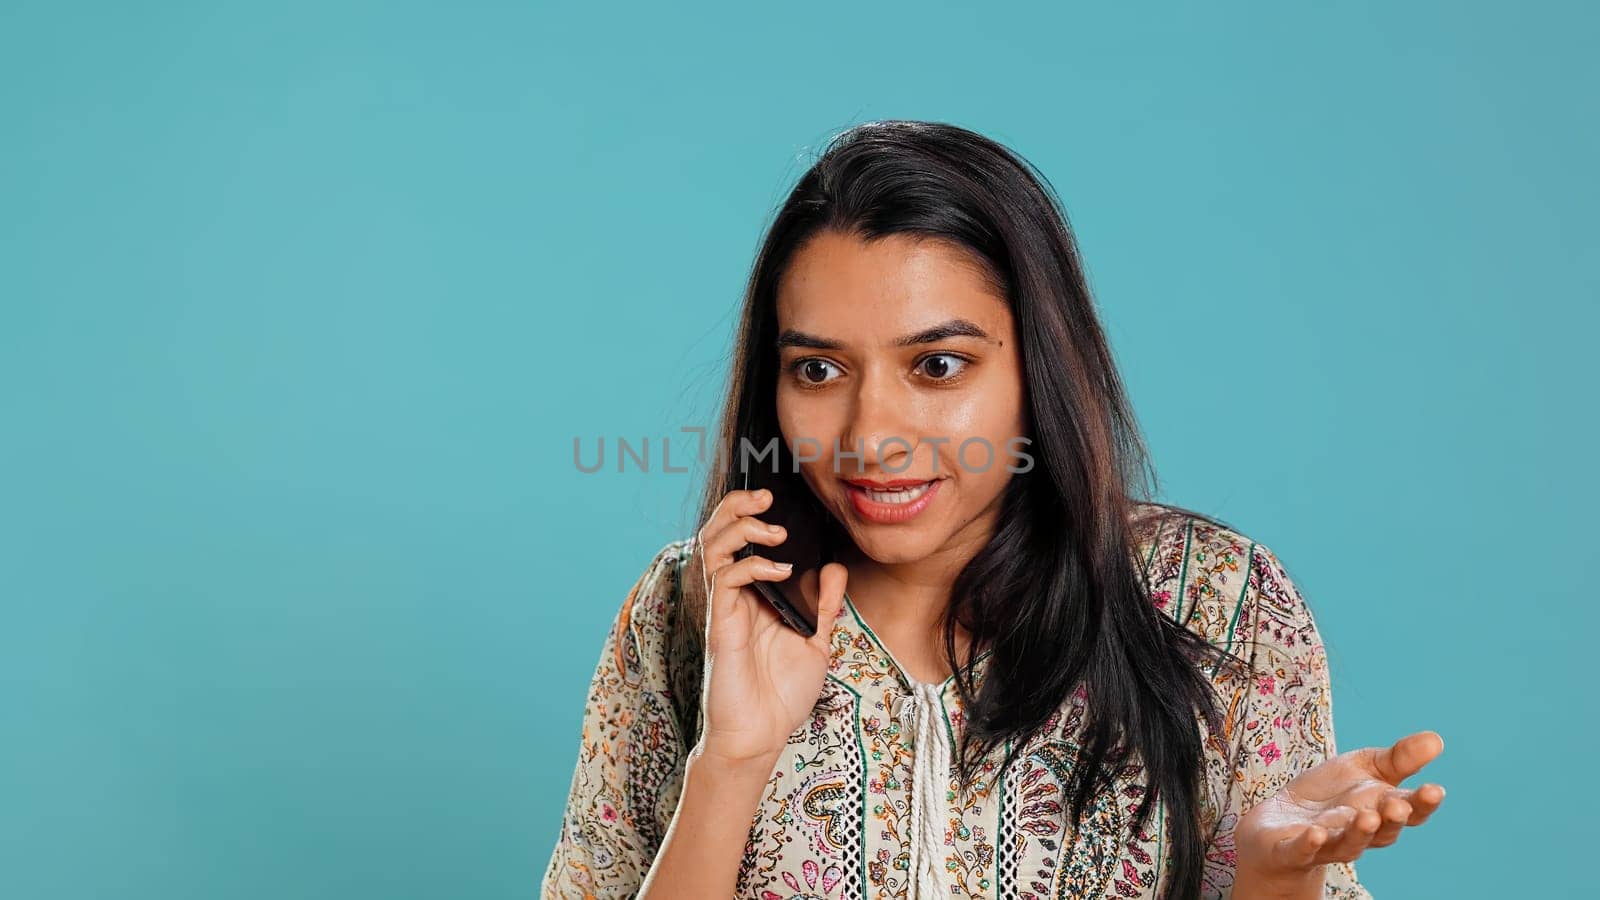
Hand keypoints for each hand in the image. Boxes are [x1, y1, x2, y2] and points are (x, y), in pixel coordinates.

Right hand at [685, 486, 847, 764]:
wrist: (762, 736)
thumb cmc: (781, 695)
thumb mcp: (816, 643)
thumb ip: (824, 605)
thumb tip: (834, 568)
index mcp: (753, 595)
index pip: (740, 538)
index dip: (750, 511)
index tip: (779, 496)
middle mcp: (734, 595)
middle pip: (718, 533)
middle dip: (737, 505)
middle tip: (765, 496)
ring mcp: (725, 608)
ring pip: (712, 547)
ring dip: (740, 527)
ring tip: (772, 527)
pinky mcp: (722, 625)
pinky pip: (725, 579)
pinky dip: (752, 565)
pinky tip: (779, 570)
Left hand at [1235, 730, 1446, 885]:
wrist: (1279, 825)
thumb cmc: (1330, 796)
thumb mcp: (1363, 767)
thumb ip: (1398, 758)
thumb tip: (1436, 739)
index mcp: (1380, 812)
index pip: (1409, 811)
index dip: (1422, 804)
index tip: (1434, 789)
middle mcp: (1359, 833)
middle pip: (1382, 831)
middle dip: (1391, 819)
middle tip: (1397, 804)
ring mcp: (1327, 844)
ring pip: (1348, 844)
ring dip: (1358, 832)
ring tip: (1367, 817)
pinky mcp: (1293, 849)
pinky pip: (1303, 850)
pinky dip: (1310, 844)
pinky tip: (1315, 833)